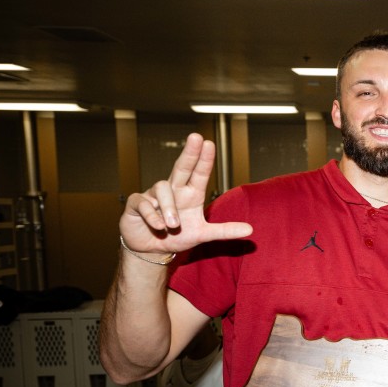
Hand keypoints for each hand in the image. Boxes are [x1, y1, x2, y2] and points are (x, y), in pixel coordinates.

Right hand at [119, 133, 251, 258]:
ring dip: (169, 207)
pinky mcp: (137, 204)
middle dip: (189, 153)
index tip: (209, 143)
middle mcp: (174, 190)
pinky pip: (144, 203)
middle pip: (182, 167)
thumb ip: (224, 231)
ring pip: (162, 188)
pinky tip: (158, 226)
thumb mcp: (202, 235)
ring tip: (173, 225)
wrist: (151, 249)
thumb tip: (250, 230)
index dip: (204, 159)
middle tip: (196, 137)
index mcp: (191, 195)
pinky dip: (152, 215)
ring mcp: (154, 195)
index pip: (199, 173)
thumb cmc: (177, 237)